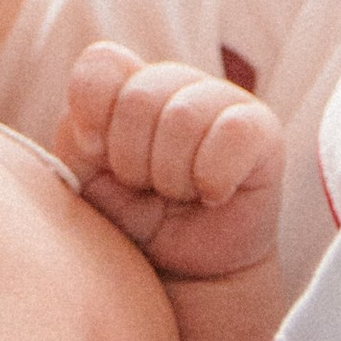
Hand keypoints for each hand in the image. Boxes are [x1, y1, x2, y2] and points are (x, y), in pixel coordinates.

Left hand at [59, 42, 285, 283]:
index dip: (91, 112)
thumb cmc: (129, 220)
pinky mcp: (263, 132)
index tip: (97, 156)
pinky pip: (233, 135)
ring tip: (178, 195)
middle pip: (138, 97)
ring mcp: (222, 100)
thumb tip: (92, 128)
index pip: (101, 65)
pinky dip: (213, 177)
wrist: (182, 275)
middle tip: (146, 188)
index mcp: (126, 83)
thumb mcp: (86, 180)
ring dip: (172, 176)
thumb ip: (77, 139)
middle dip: (132, 161)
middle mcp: (174, 82)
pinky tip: (211, 196)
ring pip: (183, 117)